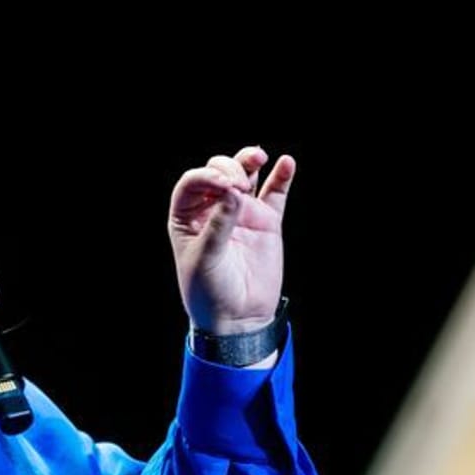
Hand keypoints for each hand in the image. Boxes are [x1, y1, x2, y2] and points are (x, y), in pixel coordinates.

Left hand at [167, 146, 294, 333]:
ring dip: (249, 161)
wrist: (237, 318)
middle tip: (239, 186)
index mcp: (187, 217)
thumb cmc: (208, 292)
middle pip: (219, 172)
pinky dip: (282, 177)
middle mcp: (213, 209)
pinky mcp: (267, 222)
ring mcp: (241, 213)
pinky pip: (275, 194)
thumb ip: (219, 225)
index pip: (192, 183)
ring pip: (245, 175)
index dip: (206, 177)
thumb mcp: (205, 259)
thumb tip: (232, 190)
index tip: (223, 186)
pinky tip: (287, 163)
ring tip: (258, 156)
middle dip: (228, 170)